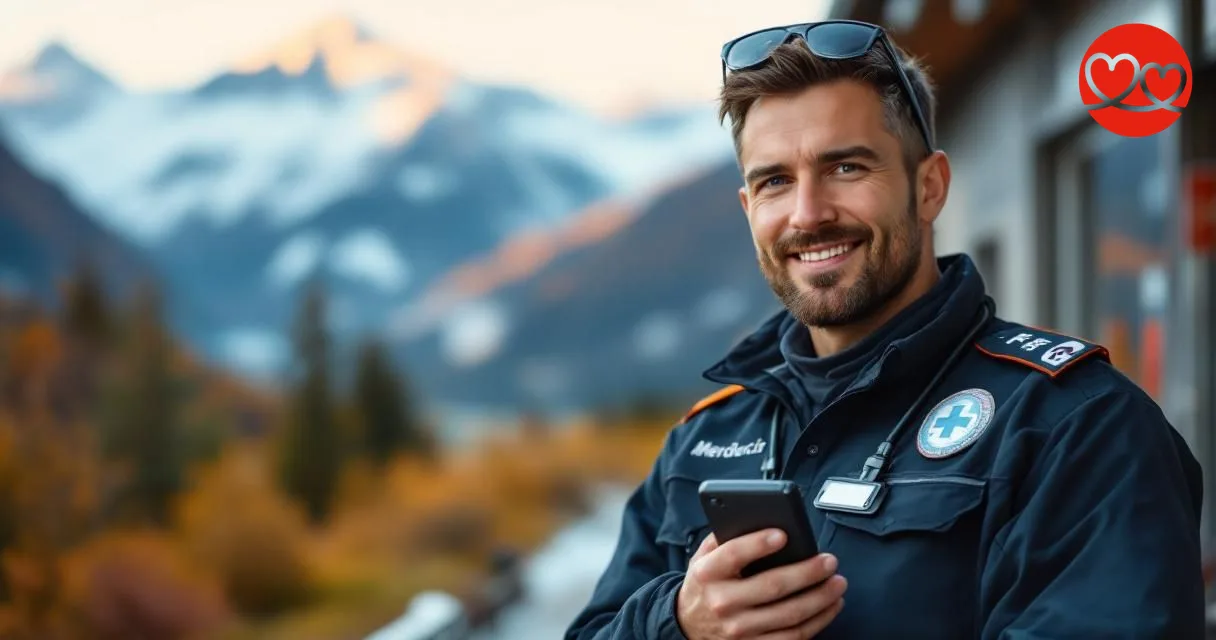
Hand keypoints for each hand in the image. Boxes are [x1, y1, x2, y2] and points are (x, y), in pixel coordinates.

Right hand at [675, 529, 845, 639]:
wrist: (689, 625)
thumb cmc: (705, 584)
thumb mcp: (703, 557)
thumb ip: (725, 538)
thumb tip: (761, 518)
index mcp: (707, 574)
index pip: (733, 555)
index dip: (758, 544)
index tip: (783, 534)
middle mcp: (721, 603)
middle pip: (772, 586)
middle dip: (807, 572)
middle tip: (829, 561)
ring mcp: (738, 629)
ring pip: (789, 615)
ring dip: (820, 598)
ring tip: (837, 583)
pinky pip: (793, 637)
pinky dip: (818, 621)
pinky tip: (830, 606)